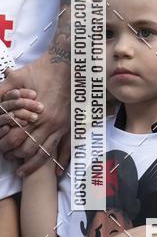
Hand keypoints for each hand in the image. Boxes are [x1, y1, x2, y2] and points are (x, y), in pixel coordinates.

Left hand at [0, 53, 69, 175]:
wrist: (68, 64)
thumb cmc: (42, 70)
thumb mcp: (17, 78)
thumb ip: (2, 91)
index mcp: (33, 113)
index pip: (15, 137)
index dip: (5, 146)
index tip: (0, 148)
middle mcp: (48, 123)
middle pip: (28, 149)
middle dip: (16, 156)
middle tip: (7, 158)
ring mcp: (61, 126)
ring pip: (45, 153)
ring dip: (32, 165)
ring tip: (22, 171)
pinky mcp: (71, 126)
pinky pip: (67, 149)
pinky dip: (60, 162)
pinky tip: (55, 172)